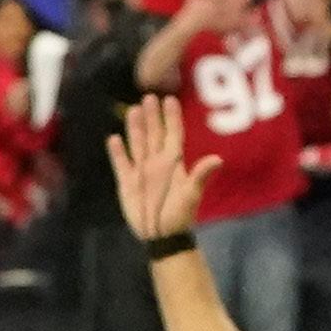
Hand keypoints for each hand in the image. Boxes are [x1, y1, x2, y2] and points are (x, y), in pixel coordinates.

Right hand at [106, 96, 213, 240]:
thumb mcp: (191, 194)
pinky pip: (121, 163)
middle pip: (154, 134)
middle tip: (148, 97)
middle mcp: (157, 162)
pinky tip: (113, 139)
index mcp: (174, 162)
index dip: (171, 117)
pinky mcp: (127, 182)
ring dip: (135, 128)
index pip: (173, 134)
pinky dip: (117, 152)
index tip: (169, 99)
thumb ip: (200, 175)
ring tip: (132, 110)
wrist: (161, 234)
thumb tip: (217, 159)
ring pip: (138, 144)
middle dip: (152, 116)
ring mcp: (142, 171)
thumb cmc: (180, 214)